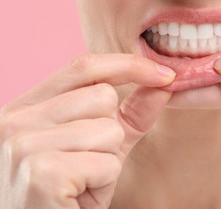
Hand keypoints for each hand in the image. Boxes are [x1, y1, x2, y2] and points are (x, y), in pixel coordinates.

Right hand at [0, 53, 174, 208]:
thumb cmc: (70, 194)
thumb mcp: (100, 148)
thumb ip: (130, 115)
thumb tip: (164, 84)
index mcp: (25, 109)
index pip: (83, 67)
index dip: (128, 65)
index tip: (165, 75)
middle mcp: (14, 121)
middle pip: (102, 96)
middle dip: (110, 134)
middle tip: (85, 164)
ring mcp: (22, 145)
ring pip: (109, 129)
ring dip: (107, 161)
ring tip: (80, 181)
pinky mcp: (42, 174)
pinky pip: (107, 162)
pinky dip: (103, 182)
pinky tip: (77, 197)